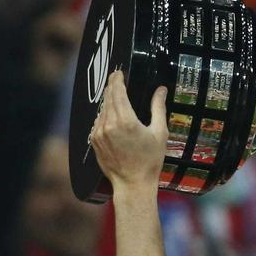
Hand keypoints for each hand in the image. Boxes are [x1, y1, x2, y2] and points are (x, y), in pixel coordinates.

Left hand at [89, 70, 166, 191]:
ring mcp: (99, 133)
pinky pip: (98, 121)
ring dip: (108, 101)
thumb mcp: (159, 133)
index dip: (117, 79)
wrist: (133, 184)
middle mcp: (109, 124)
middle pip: (108, 97)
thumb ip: (158, 108)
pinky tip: (111, 115)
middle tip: (117, 79)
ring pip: (102, 109)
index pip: (117, 91)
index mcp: (126, 120)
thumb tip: (161, 89)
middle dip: (112, 87)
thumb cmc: (150, 161)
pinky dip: (104, 115)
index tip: (119, 72)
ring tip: (116, 96)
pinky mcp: (94, 141)